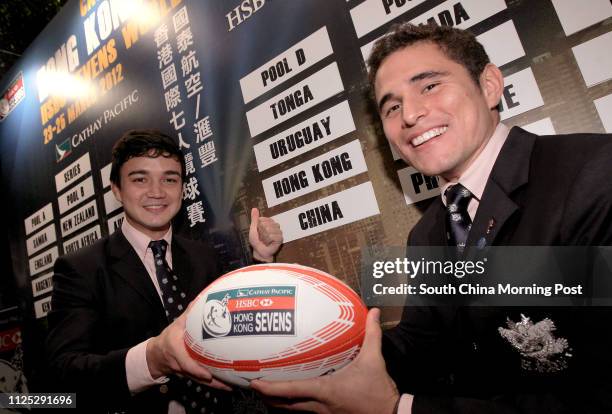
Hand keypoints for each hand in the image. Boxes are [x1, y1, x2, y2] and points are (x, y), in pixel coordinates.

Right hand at [146, 301, 231, 390]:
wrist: (156, 355)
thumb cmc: (168, 338)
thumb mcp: (176, 324)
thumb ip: (188, 314)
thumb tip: (200, 300)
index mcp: (175, 350)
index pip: (185, 362)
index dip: (195, 369)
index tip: (208, 374)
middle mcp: (180, 364)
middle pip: (197, 375)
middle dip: (212, 381)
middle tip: (229, 382)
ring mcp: (185, 372)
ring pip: (200, 381)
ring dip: (215, 385)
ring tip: (231, 386)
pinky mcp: (190, 376)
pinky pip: (201, 381)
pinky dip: (214, 384)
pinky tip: (227, 385)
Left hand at [249, 207, 282, 261]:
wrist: (260, 252)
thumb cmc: (256, 241)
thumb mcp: (253, 229)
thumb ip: (254, 219)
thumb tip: (254, 208)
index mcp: (268, 221)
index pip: (262, 219)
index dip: (258, 226)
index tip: (258, 231)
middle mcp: (274, 225)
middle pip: (265, 224)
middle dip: (261, 232)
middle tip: (262, 237)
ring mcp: (278, 231)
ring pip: (269, 230)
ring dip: (264, 237)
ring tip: (265, 240)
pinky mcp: (280, 238)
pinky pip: (272, 236)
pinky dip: (268, 241)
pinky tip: (269, 243)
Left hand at [251, 308, 401, 413]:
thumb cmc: (378, 389)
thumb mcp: (374, 360)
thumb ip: (372, 334)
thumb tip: (373, 312)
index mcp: (325, 391)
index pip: (291, 390)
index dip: (270, 388)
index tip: (254, 382)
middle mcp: (319, 405)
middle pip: (285, 405)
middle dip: (268, 397)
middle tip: (254, 385)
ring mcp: (323, 413)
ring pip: (293, 410)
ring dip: (279, 402)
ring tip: (267, 390)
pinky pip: (305, 411)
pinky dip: (294, 403)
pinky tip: (293, 394)